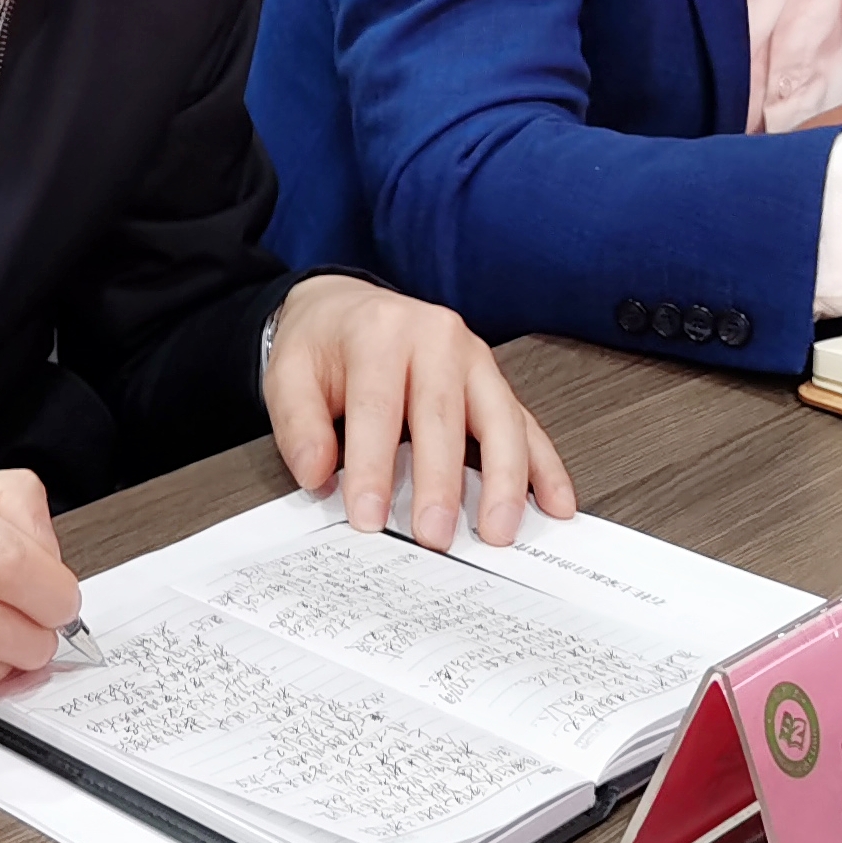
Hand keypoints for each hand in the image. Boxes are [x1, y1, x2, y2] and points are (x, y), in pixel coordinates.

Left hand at [262, 274, 574, 551]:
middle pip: (444, 416)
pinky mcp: (493, 382)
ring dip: (504, 480)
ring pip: (499, 420)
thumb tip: (317, 474)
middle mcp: (435, 338)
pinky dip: (543, 466)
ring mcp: (473, 358)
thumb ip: (299, 424)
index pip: (378, 407)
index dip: (373, 467)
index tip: (368, 517)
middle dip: (442, 482)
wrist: (347, 307)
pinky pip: (525, 424)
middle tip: (436, 535)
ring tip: (499, 529)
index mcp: (381, 332)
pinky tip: (554, 502)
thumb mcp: (287, 372)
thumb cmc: (323, 345)